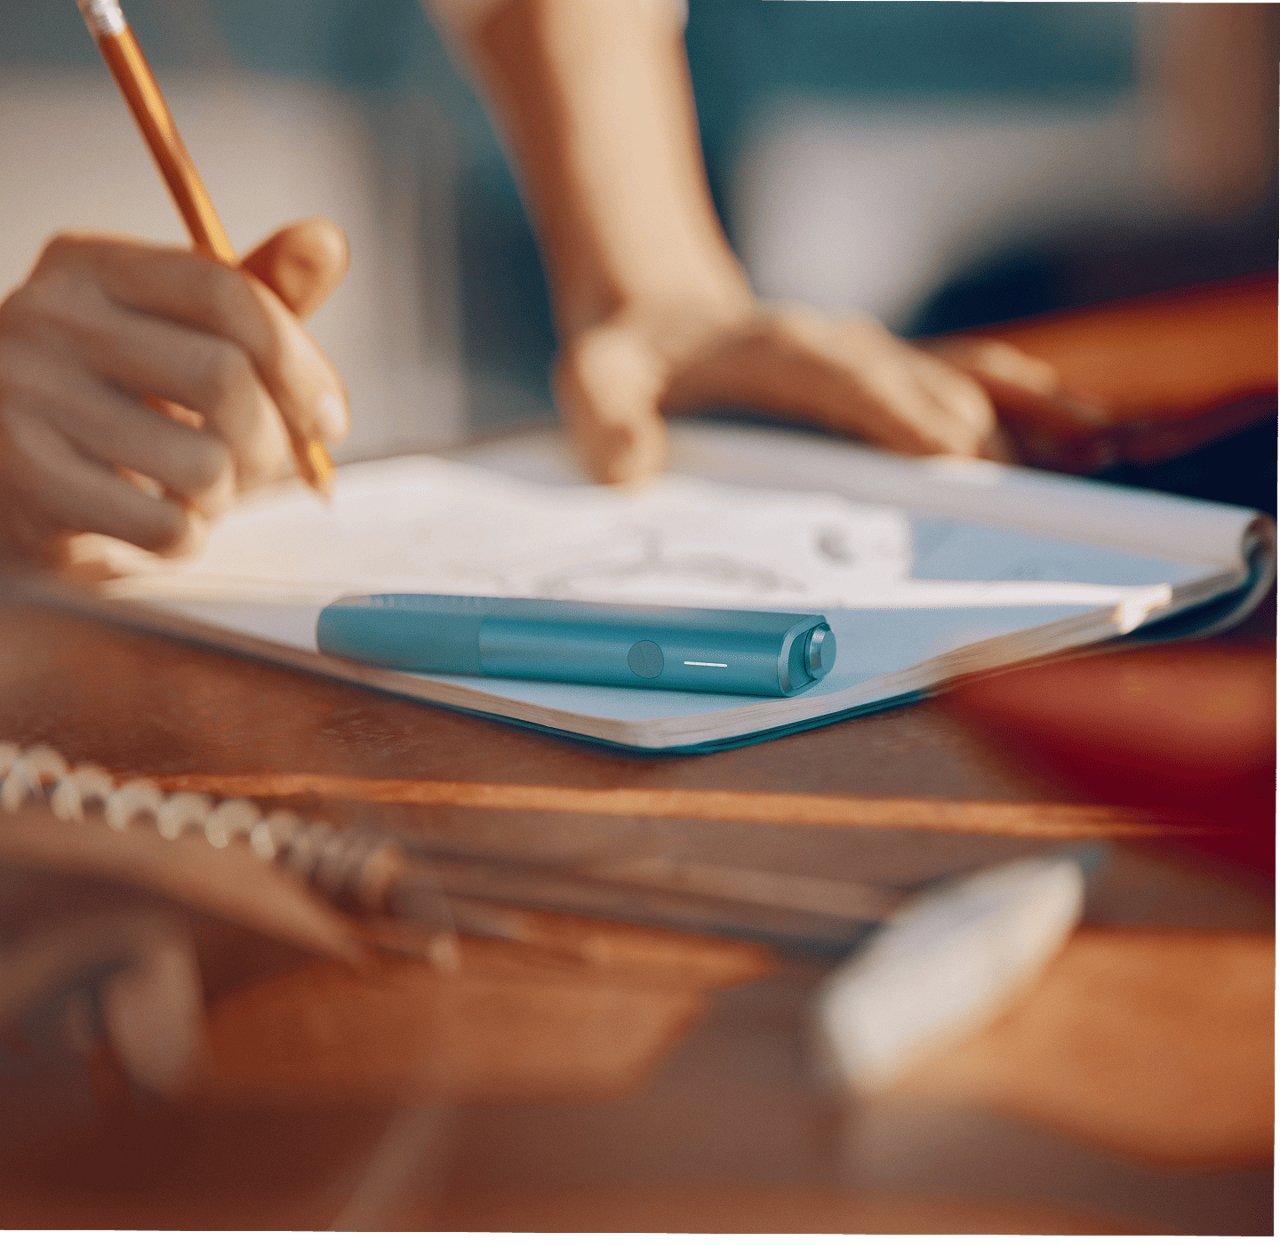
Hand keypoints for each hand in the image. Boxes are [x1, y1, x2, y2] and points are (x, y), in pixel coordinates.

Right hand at [0, 217, 348, 569]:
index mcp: (92, 263)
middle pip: (223, 378)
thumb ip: (259, 292)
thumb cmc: (123, 398)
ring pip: (203, 463)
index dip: (299, 362)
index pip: (223, 291)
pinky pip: (165, 525)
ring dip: (227, 495)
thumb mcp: (185, 333)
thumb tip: (329, 240)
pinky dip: (187, 537)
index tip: (330, 420)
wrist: (15, 478)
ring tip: (201, 491)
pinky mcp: (25, 477)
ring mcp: (24, 394)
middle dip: (274, 441)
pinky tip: (163, 520)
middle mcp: (47, 316)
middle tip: (269, 466)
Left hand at [555, 298, 1108, 483]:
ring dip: (1025, 413)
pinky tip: (1077, 435)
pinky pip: (965, 383)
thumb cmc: (631, 356)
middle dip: (975, 434)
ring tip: (1094, 453)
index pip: (843, 374)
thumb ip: (605, 417)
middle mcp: (838, 349)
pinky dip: (1022, 404)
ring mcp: (869, 364)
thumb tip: (634, 468)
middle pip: (920, 384)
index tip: (949, 443)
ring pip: (959, 378)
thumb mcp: (592, 379)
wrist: (659, 315)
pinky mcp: (885, 383)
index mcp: (773, 348)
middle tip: (1033, 495)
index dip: (896, 406)